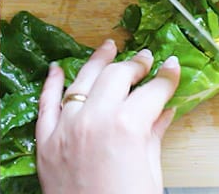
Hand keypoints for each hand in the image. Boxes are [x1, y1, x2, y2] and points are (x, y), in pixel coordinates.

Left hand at [35, 39, 180, 193]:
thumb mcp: (151, 171)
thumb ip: (154, 134)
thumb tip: (165, 111)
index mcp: (127, 126)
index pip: (152, 90)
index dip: (166, 77)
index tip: (172, 67)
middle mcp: (94, 119)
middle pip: (116, 77)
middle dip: (135, 65)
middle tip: (147, 60)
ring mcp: (66, 128)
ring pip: (81, 81)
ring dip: (97, 62)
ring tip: (109, 47)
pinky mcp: (45, 141)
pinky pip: (46, 104)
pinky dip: (52, 84)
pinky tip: (58, 68)